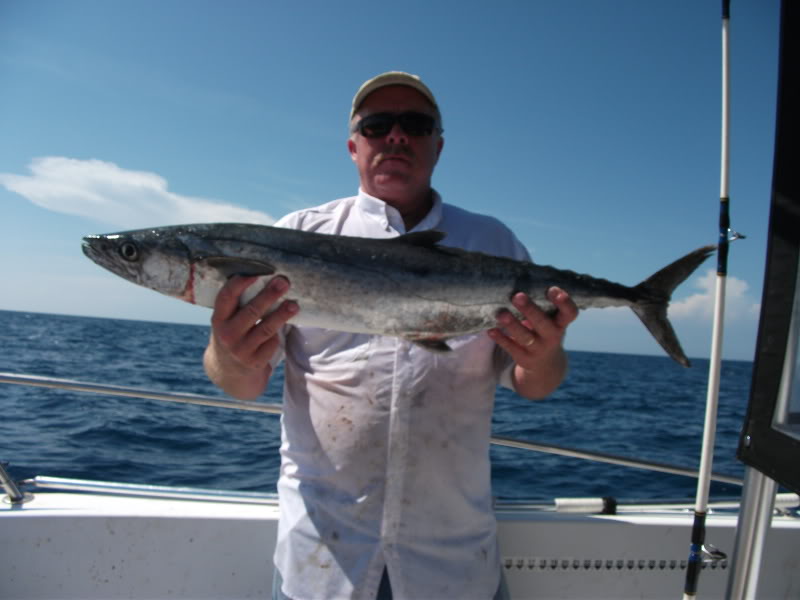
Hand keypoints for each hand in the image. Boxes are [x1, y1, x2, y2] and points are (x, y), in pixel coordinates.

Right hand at [203, 275, 297, 398]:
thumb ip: (238, 305)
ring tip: (294, 304)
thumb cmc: (232, 335)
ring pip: (265, 329)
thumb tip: (265, 279)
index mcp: (218, 320)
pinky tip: (284, 328)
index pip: (226, 298)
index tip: (256, 273)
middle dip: (268, 295)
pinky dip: (278, 336)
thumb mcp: (227, 322)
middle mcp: (227, 335)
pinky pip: (271, 344)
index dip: (239, 284)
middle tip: (283, 281)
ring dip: (282, 315)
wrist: (228, 372)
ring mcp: (241, 350)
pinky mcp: (255, 362)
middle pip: (251, 311)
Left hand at [488, 287, 577, 398]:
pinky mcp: (524, 358)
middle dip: (530, 310)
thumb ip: (541, 305)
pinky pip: (511, 348)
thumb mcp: (550, 320)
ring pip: (525, 337)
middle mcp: (552, 336)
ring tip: (501, 313)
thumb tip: (516, 281)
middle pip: (543, 323)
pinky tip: (491, 330)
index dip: (563, 302)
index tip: (552, 289)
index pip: (569, 313)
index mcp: (561, 323)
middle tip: (517, 296)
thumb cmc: (545, 330)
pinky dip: (501, 339)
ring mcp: (539, 349)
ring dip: (512, 325)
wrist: (546, 364)